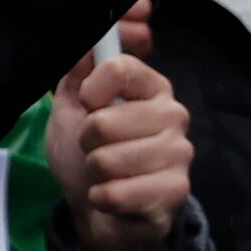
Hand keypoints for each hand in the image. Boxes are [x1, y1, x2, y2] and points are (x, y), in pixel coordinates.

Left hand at [45, 36, 192, 250]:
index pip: (119, 67)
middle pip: (105, 121)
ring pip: (108, 160)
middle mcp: (172, 115)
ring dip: (94, 174)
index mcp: (151, 87)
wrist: (97, 208)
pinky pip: (118, 192)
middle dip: (87, 143)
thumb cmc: (86, 154)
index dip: (91, 89)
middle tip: (95, 150)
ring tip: (104, 175)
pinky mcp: (176, 190)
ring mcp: (179, 153)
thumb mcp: (71, 107)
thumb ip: (78, 72)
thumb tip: (88, 42)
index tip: (87, 104)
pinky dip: (103, 198)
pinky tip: (111, 197)